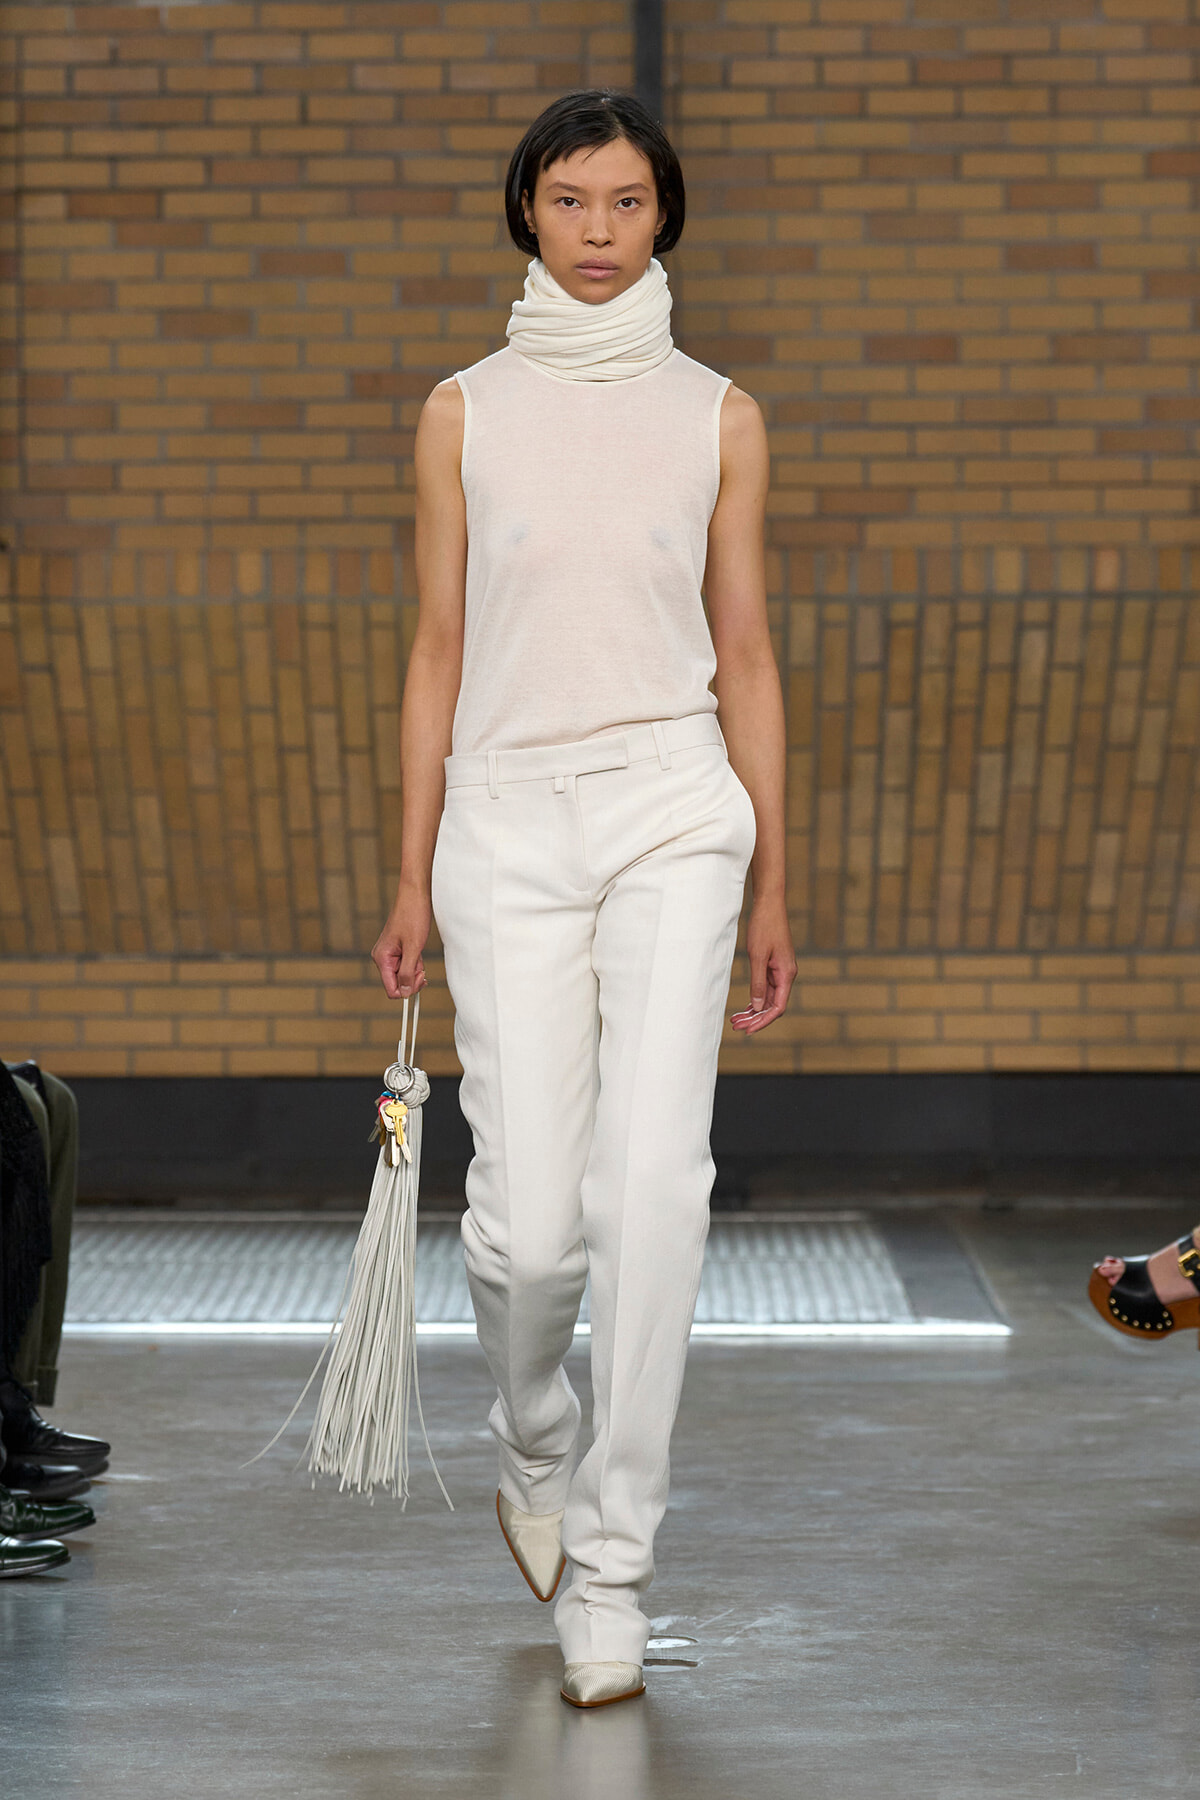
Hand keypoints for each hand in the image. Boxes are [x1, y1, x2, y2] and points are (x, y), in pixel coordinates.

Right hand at [372, 885, 430, 999]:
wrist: (416, 895)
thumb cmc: (413, 916)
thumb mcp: (414, 948)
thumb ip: (408, 972)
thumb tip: (404, 992)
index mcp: (382, 958)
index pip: (391, 989)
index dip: (407, 989)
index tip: (420, 978)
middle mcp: (382, 957)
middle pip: (397, 983)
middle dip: (413, 977)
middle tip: (422, 965)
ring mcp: (389, 953)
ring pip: (403, 974)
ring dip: (415, 969)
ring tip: (420, 952)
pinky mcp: (397, 949)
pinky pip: (406, 964)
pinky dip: (415, 962)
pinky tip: (419, 949)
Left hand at [730, 897, 795, 1034]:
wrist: (769, 905)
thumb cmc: (764, 927)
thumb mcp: (757, 956)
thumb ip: (758, 982)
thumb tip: (757, 1007)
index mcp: (786, 974)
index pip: (778, 1007)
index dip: (763, 1021)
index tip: (748, 1030)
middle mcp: (786, 975)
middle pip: (772, 1006)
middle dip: (755, 1019)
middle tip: (736, 1027)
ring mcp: (780, 971)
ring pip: (768, 998)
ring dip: (753, 1011)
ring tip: (736, 1020)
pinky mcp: (774, 966)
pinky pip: (766, 988)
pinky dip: (755, 999)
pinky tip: (745, 1008)